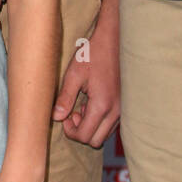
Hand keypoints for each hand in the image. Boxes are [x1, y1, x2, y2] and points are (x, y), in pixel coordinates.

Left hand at [52, 17, 119, 147]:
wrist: (114, 40)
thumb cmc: (93, 54)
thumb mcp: (74, 74)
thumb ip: (65, 98)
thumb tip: (56, 117)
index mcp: (102, 105)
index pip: (84, 136)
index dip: (70, 131)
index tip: (64, 116)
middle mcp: (116, 112)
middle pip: (95, 140)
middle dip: (80, 131)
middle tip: (72, 113)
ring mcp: (123, 110)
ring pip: (105, 134)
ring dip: (91, 126)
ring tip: (82, 106)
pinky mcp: (125, 106)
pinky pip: (112, 125)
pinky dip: (100, 121)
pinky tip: (93, 103)